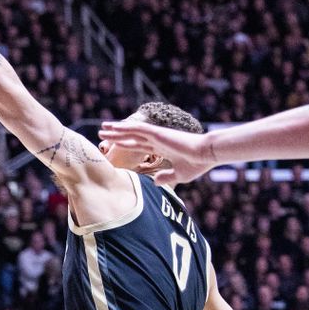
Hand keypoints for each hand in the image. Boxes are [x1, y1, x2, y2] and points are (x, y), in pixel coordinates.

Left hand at [99, 121, 213, 183]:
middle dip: (116, 135)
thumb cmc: (197, 164)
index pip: (137, 145)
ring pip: (131, 131)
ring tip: (102, 127)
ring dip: (116, 129)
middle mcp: (156, 140)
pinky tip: (114, 127)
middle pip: (130, 137)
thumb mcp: (179, 175)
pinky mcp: (158, 133)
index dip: (124, 144)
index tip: (112, 145)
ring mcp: (156, 136)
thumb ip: (167, 177)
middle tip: (101, 133)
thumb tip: (156, 182)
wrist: (207, 155)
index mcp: (161, 148)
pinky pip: (137, 129)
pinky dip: (125, 127)